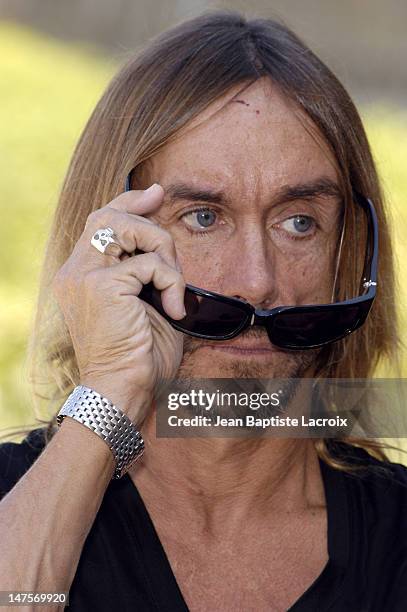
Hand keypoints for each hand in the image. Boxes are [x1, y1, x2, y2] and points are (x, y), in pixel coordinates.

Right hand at [52, 184, 184, 424]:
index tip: (155, 195)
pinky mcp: (101, 286)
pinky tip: (173, 310)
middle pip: (108, 216)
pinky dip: (171, 282)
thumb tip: (167, 248)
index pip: (99, 223)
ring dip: (162, 250)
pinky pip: (148, 264)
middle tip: (169, 247)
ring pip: (126, 229)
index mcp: (81, 276)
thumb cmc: (138, 356)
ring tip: (172, 286)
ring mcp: (83, 276)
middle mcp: (75, 272)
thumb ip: (149, 272)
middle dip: (147, 222)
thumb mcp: (145, 305)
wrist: (123, 390)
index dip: (127, 203)